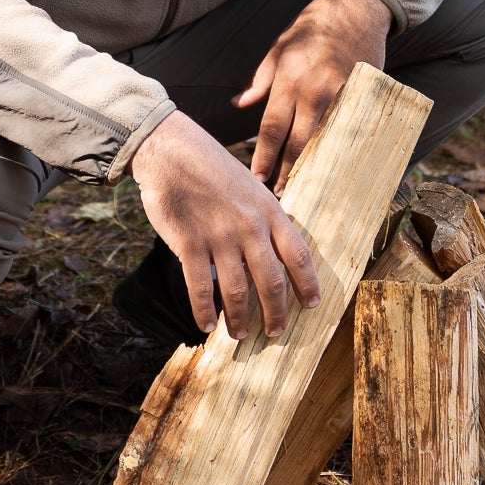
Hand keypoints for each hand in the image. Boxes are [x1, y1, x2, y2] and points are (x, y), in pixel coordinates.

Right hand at [129, 111, 319, 339]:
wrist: (171, 150)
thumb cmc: (212, 168)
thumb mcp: (250, 186)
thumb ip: (264, 217)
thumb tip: (275, 250)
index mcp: (269, 210)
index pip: (298, 256)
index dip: (308, 285)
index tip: (312, 305)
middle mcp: (250, 226)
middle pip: (271, 282)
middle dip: (276, 314)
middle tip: (275, 333)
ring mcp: (219, 235)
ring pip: (236, 290)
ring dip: (239, 319)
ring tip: (240, 335)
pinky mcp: (189, 242)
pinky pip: (200, 287)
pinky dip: (204, 311)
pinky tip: (206, 326)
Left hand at [233, 0, 393, 192]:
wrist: (356, 8)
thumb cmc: (311, 27)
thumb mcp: (279, 48)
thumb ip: (260, 81)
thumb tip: (238, 104)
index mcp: (289, 80)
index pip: (272, 128)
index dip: (264, 158)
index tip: (257, 178)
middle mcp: (314, 91)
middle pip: (298, 142)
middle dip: (287, 171)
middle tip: (280, 194)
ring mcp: (341, 95)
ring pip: (325, 140)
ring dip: (313, 166)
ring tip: (304, 188)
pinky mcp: (362, 96)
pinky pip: (348, 130)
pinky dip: (339, 150)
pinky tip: (334, 167)